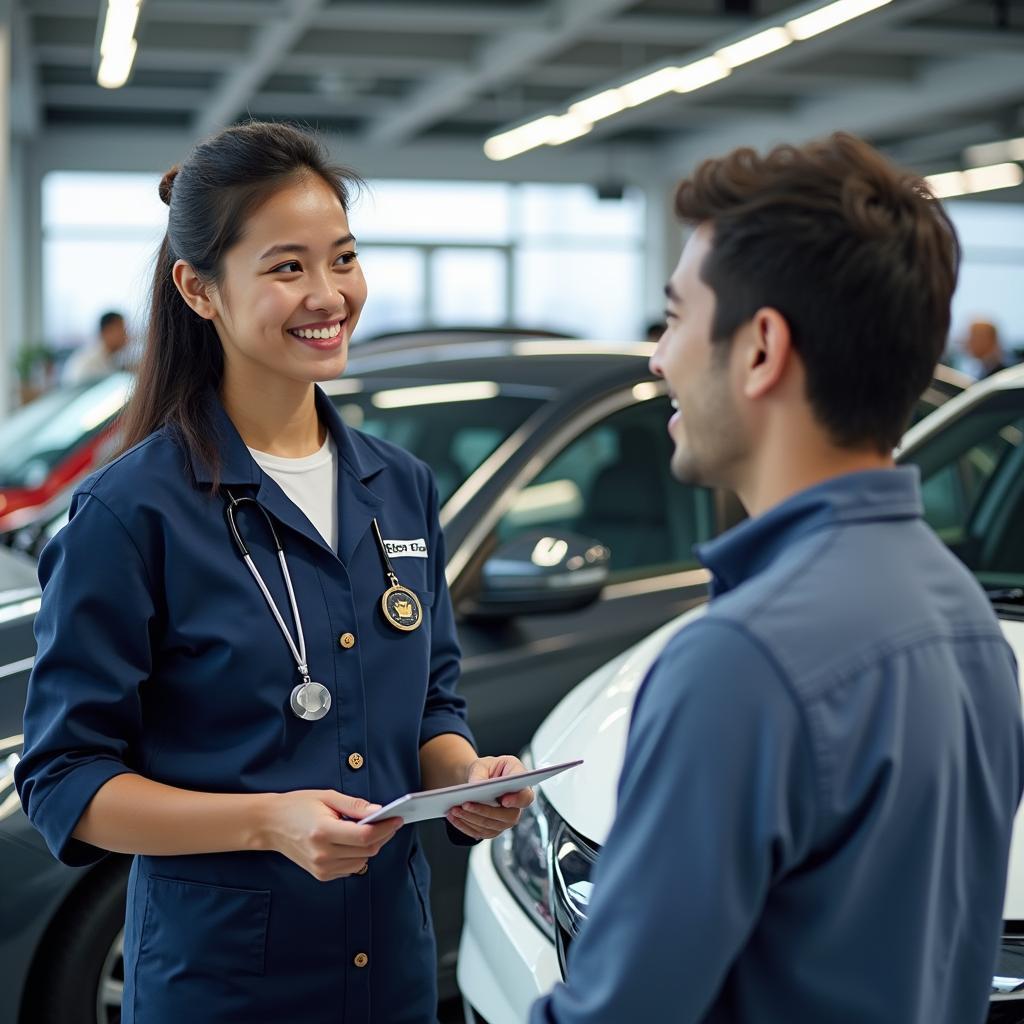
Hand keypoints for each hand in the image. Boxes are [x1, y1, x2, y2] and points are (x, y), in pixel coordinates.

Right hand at [262, 790, 401, 881]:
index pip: (364, 836)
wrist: (271, 825)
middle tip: (389, 821)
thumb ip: (355, 805)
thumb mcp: (327, 797)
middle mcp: (323, 854)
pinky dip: (359, 855)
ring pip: (363, 861)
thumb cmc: (298, 806)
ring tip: (371, 829)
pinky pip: (352, 868)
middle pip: (367, 850)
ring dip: (372, 846)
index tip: (397, 818)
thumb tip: (379, 810)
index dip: (385, 828)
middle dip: (383, 835)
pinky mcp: (321, 875)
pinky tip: (354, 841)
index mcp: (323, 832)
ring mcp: (321, 868)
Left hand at [446, 755, 534, 840]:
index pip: (525, 796)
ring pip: (491, 826)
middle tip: (465, 804)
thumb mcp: (483, 764)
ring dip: (471, 819)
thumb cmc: (488, 769)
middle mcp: (516, 807)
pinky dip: (465, 826)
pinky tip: (454, 817)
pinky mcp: (494, 829)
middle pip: (506, 816)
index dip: (517, 800)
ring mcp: (506, 820)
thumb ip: (481, 773)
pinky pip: (481, 833)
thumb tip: (476, 786)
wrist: (481, 780)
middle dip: (484, 811)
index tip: (504, 800)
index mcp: (520, 786)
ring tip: (454, 810)